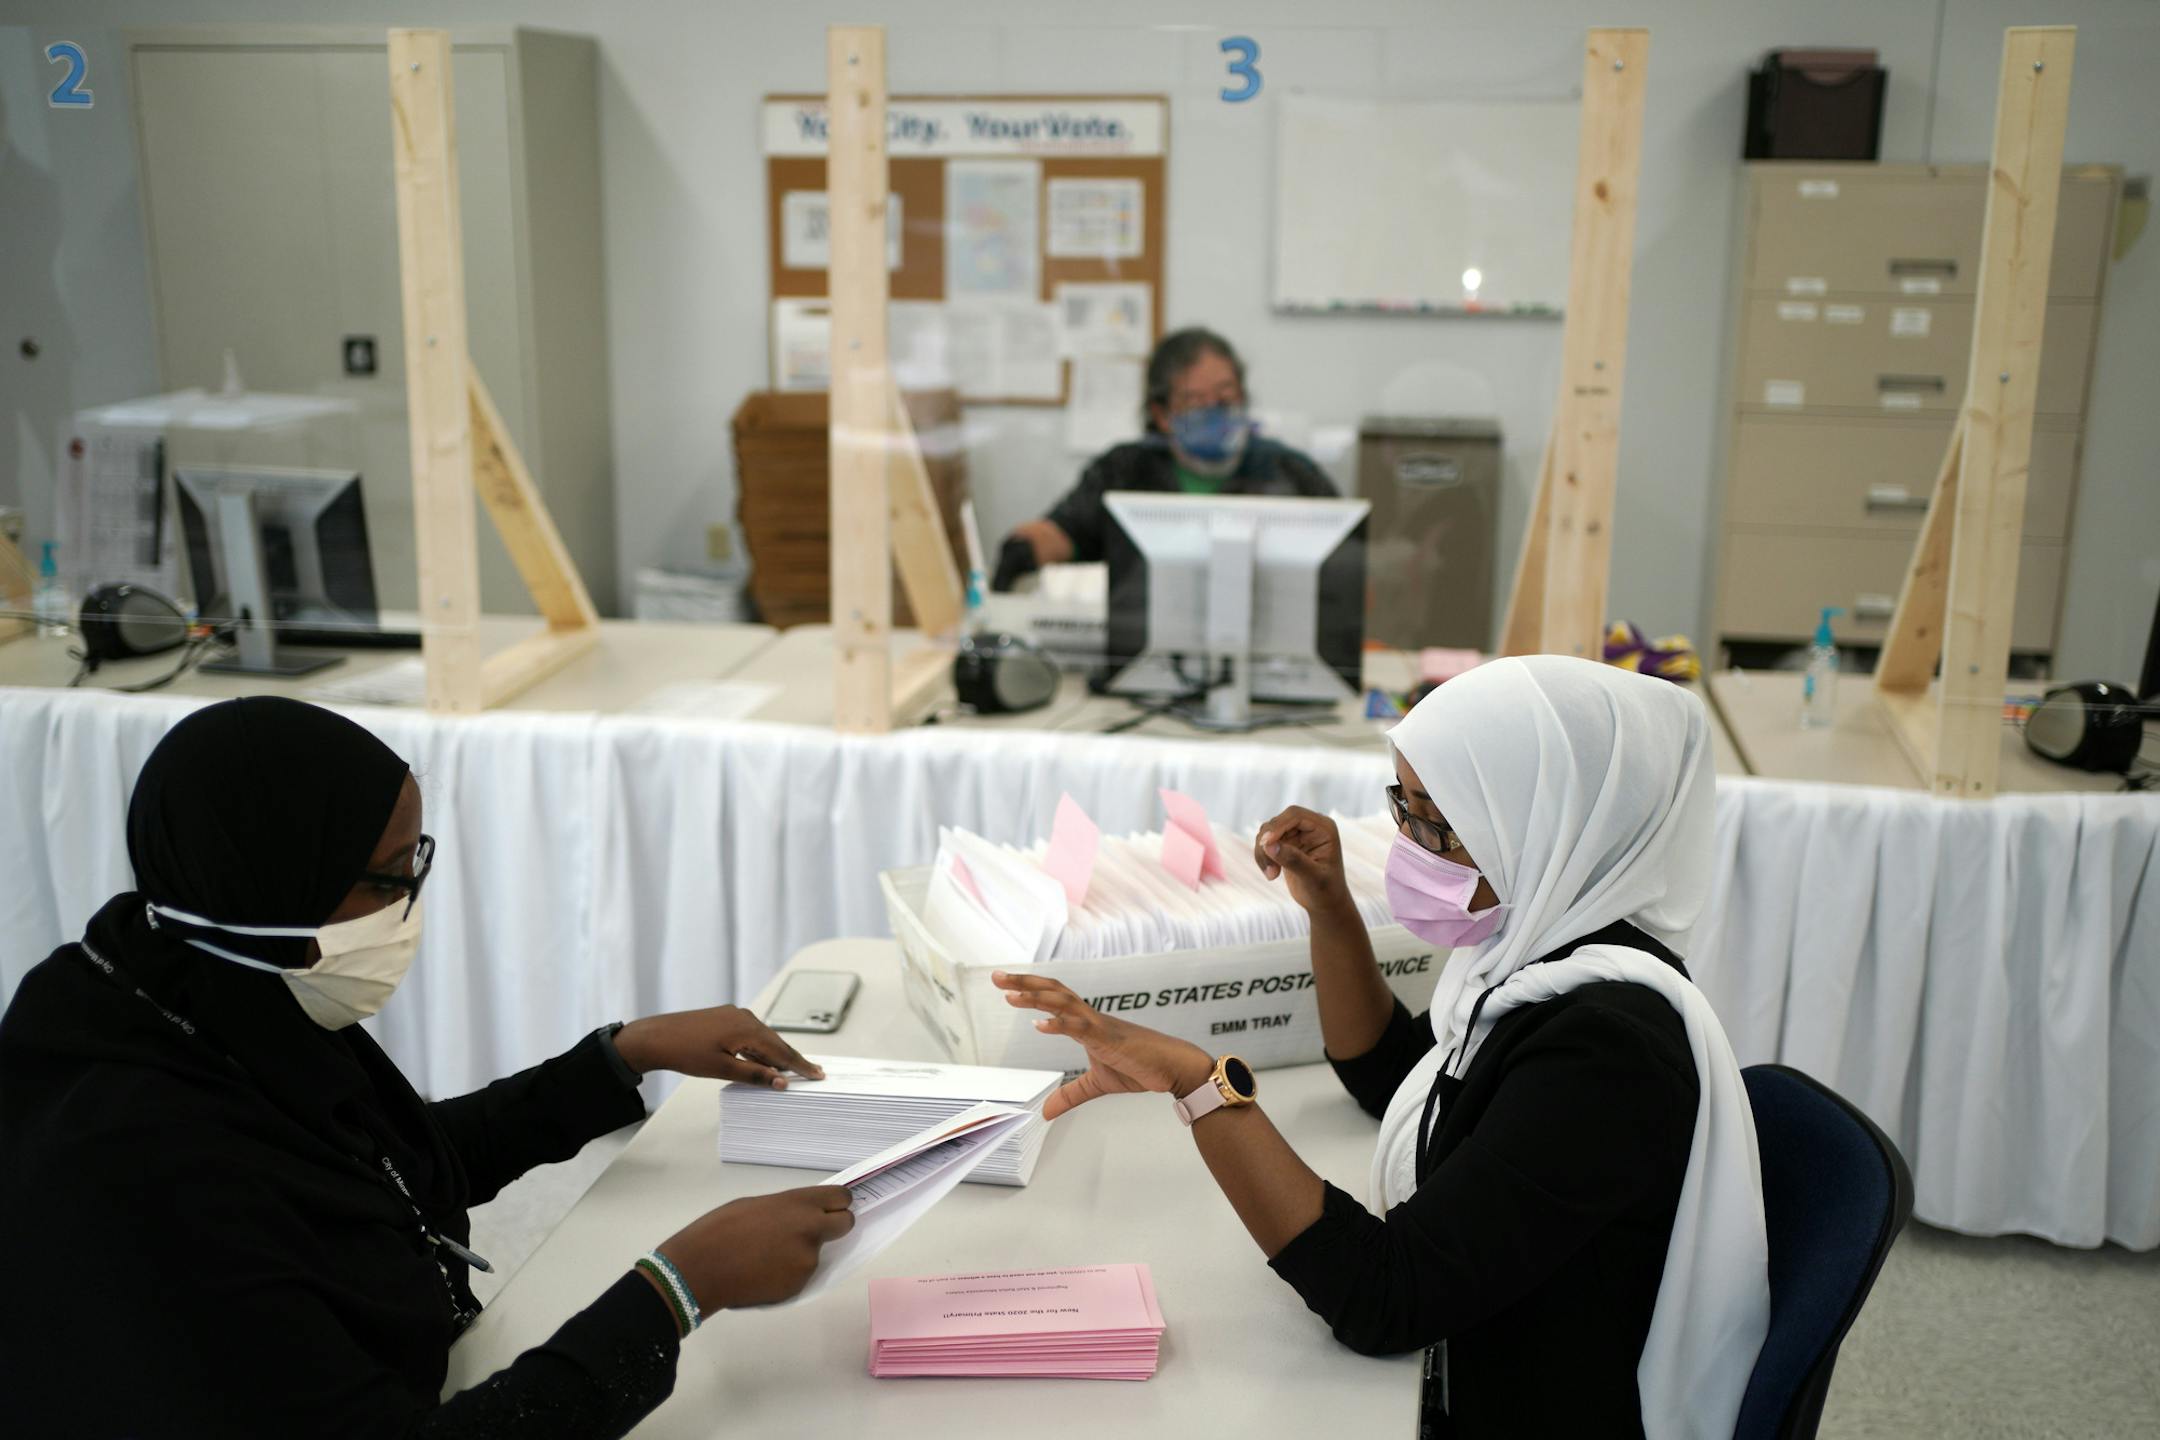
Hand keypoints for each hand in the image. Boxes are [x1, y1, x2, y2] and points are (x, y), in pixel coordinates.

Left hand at [613, 1006, 823, 1087]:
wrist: (656, 1037)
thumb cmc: (685, 1052)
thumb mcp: (723, 1068)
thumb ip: (754, 1074)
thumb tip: (780, 1081)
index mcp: (747, 1028)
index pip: (781, 1050)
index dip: (800, 1065)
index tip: (817, 1074)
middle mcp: (744, 1016)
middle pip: (775, 1042)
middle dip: (792, 1059)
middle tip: (811, 1072)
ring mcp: (734, 1015)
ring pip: (762, 1038)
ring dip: (774, 1054)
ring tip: (790, 1070)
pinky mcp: (724, 1018)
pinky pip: (750, 1034)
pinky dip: (759, 1048)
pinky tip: (761, 1059)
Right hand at [656, 1186, 854, 1312]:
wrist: (701, 1269)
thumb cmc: (720, 1229)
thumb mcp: (757, 1205)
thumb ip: (788, 1209)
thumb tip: (801, 1217)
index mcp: (800, 1204)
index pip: (842, 1198)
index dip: (837, 1203)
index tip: (829, 1208)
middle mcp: (811, 1230)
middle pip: (846, 1225)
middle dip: (834, 1227)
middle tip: (810, 1232)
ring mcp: (807, 1261)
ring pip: (817, 1254)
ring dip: (801, 1253)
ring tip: (767, 1256)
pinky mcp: (798, 1286)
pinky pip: (801, 1275)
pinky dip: (788, 1273)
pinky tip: (762, 1272)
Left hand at [992, 971, 1214, 1120]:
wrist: (1173, 1068)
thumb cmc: (1140, 1067)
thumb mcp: (1096, 1085)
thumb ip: (1070, 1095)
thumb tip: (1046, 1113)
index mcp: (1086, 1023)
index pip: (1054, 997)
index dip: (1030, 988)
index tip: (1006, 985)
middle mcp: (1090, 1017)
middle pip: (1053, 990)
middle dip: (1024, 982)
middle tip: (996, 977)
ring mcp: (1099, 1025)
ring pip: (1063, 1002)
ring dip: (1036, 997)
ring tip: (1011, 994)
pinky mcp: (1109, 1038)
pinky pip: (1080, 1026)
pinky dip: (1059, 1024)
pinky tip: (1039, 1025)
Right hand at [1253, 806, 1351, 915]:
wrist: (1325, 903)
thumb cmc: (1326, 891)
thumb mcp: (1313, 877)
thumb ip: (1293, 860)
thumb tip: (1269, 845)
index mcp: (1324, 828)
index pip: (1295, 816)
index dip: (1277, 827)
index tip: (1265, 845)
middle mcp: (1311, 826)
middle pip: (1278, 821)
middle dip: (1268, 842)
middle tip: (1269, 869)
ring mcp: (1298, 834)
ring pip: (1268, 832)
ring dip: (1263, 852)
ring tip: (1271, 875)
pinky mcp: (1287, 843)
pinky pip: (1266, 842)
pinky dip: (1263, 856)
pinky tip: (1271, 874)